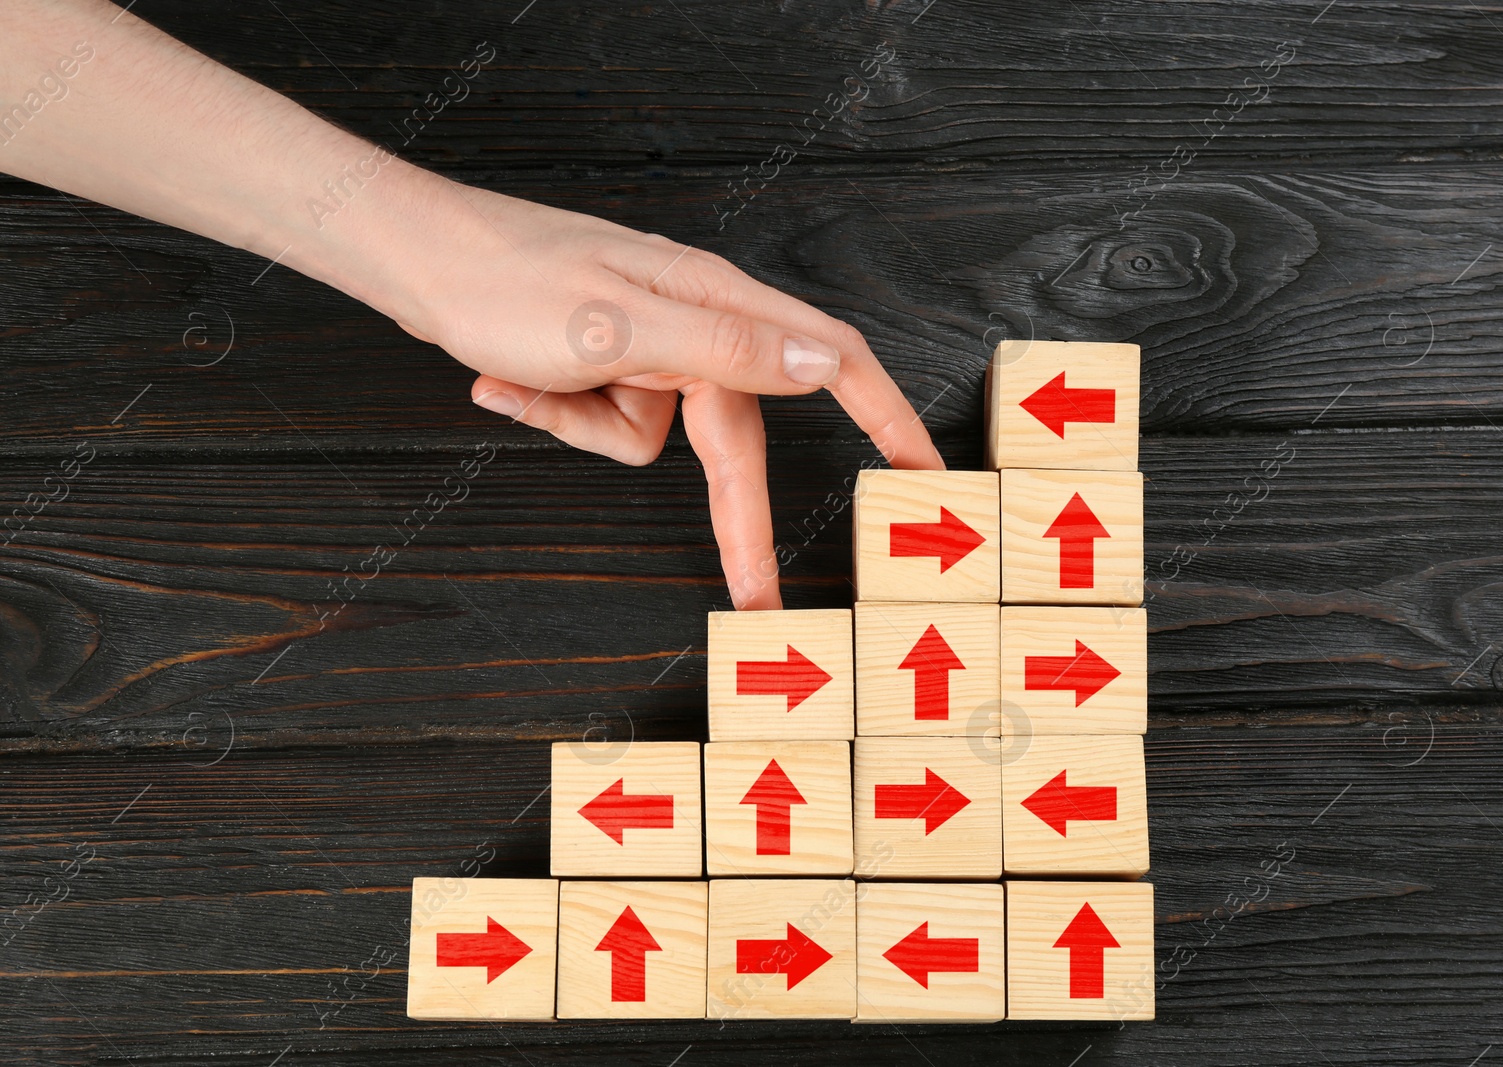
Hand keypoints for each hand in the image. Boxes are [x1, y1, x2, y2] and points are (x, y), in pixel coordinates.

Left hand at [388, 181, 944, 608]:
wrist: (414, 259)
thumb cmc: (508, 281)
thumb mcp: (622, 327)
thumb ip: (731, 349)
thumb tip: (826, 364)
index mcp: (716, 306)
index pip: (830, 362)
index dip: (885, 418)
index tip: (923, 476)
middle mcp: (692, 326)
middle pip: (736, 440)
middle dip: (732, 517)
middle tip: (757, 600)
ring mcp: (646, 346)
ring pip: (654, 436)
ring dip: (588, 427)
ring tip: (529, 379)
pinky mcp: (606, 363)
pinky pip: (605, 425)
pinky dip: (556, 414)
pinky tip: (507, 377)